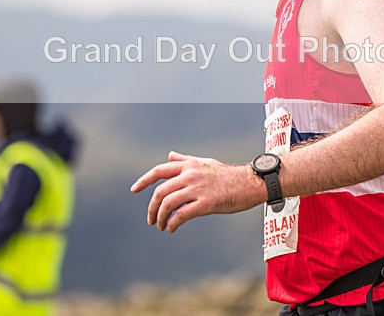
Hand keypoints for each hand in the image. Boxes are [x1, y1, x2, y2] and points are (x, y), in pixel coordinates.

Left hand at [130, 151, 264, 232]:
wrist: (250, 183)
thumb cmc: (228, 175)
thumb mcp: (204, 162)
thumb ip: (185, 160)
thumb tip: (170, 155)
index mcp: (189, 165)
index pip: (159, 171)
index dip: (144, 180)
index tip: (134, 190)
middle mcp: (190, 175)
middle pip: (160, 191)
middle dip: (152, 208)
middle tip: (151, 220)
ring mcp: (197, 189)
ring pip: (168, 204)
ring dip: (160, 218)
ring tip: (161, 226)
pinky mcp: (206, 203)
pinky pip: (181, 215)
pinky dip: (172, 224)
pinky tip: (172, 229)